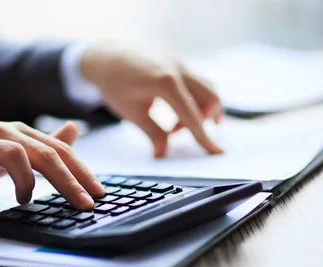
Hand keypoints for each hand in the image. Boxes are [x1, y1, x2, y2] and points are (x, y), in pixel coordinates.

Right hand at [0, 121, 104, 208]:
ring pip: (17, 156)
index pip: (58, 150)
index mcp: (20, 132)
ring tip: (26, 199)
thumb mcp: (10, 146)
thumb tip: (74, 129)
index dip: (80, 171)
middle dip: (68, 180)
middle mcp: (4, 133)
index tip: (98, 193)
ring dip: (27, 182)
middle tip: (84, 203)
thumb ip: (42, 142)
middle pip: (45, 154)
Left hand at [81, 43, 223, 156]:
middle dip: (206, 120)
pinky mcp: (179, 65)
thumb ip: (152, 133)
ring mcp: (181, 65)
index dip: (204, 137)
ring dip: (200, 111)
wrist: (106, 56)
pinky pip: (197, 85)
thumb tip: (163, 154)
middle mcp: (179, 70)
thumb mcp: (132, 112)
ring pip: (207, 89)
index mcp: (166, 82)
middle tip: (184, 135)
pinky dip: (193, 101)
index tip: (217, 153)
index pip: (192, 115)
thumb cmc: (114, 83)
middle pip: (211, 97)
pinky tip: (174, 113)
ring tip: (174, 127)